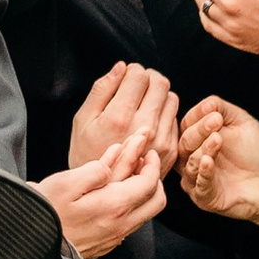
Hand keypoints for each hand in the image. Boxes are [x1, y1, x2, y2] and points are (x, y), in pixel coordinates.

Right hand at [36, 121, 168, 258]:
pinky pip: (130, 221)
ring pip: (145, 213)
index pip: (149, 183)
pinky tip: (116, 191)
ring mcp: (114, 236)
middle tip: (145, 161)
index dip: (152, 164)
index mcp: (114, 206)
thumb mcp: (66, 182)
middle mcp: (120, 224)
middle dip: (155, 177)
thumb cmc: (45, 212)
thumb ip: (95, 169)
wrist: (31, 245)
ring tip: (131, 172)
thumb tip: (113, 161)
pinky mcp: (105, 243)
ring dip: (143, 191)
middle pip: (156, 201)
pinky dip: (131, 203)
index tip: (147, 150)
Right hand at [64, 62, 178, 181]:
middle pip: (160, 83)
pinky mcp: (171, 151)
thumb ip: (102, 89)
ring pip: (172, 98)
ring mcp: (161, 141)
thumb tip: (121, 67)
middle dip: (148, 78)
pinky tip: (148, 121)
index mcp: (120, 118)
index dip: (132, 70)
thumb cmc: (86, 152)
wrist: (102, 191)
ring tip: (142, 103)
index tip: (126, 77)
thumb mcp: (83, 120)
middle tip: (136, 85)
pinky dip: (164, 114)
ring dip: (159, 95)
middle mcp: (145, 128)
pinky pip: (175, 119)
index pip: (139, 76)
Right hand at [178, 97, 258, 255]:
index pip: (186, 125)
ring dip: (203, 148)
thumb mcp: (241, 123)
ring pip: (189, 163)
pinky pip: (199, 185)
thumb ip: (223, 110)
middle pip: (184, 143)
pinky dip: (203, 172)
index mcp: (196, 141)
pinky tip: (208, 161)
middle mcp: (191, 160)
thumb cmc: (256, 153)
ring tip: (218, 139)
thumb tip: (207, 103)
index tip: (214, 110)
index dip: (197, 116)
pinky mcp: (206, 199)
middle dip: (199, 130)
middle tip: (216, 121)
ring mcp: (197, 180)